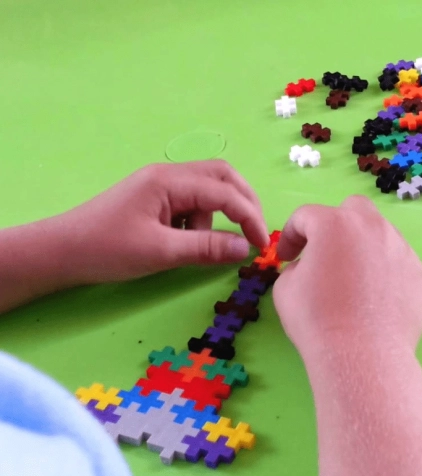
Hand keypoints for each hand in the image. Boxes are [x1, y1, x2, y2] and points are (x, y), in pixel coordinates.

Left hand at [53, 159, 267, 285]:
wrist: (60, 251)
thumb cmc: (106, 249)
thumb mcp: (160, 252)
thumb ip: (205, 248)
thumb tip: (244, 248)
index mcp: (169, 181)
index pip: (224, 192)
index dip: (249, 217)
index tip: (259, 246)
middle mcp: (168, 174)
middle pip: (223, 177)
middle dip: (244, 203)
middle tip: (254, 233)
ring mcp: (161, 184)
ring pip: (209, 188)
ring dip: (220, 214)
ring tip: (205, 244)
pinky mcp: (155, 198)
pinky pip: (192, 202)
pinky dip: (201, 220)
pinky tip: (185, 241)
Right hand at [272, 195, 421, 354]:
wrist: (362, 355)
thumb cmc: (316, 319)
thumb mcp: (285, 288)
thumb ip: (296, 266)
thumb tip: (309, 267)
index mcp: (334, 224)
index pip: (306, 216)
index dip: (291, 235)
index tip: (286, 258)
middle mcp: (372, 227)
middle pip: (353, 209)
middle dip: (336, 224)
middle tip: (325, 253)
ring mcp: (401, 249)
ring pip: (380, 236)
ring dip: (363, 249)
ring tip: (353, 281)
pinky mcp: (419, 274)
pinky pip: (398, 264)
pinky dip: (385, 274)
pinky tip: (375, 301)